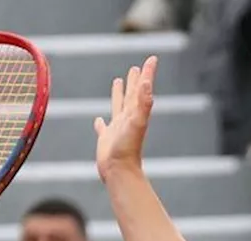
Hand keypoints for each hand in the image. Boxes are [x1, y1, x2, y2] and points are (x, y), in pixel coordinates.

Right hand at [94, 56, 157, 180]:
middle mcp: (127, 118)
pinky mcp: (106, 139)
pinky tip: (98, 120)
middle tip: (136, 68)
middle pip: (131, 95)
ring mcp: (116, 129)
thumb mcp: (137, 121)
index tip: (152, 59)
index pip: (142, 89)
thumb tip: (147, 82)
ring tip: (118, 82)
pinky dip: (100, 123)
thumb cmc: (128, 148)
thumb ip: (143, 102)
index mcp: (135, 112)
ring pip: (118, 106)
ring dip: (118, 94)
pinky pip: (103, 128)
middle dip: (134, 81)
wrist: (119, 171)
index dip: (147, 73)